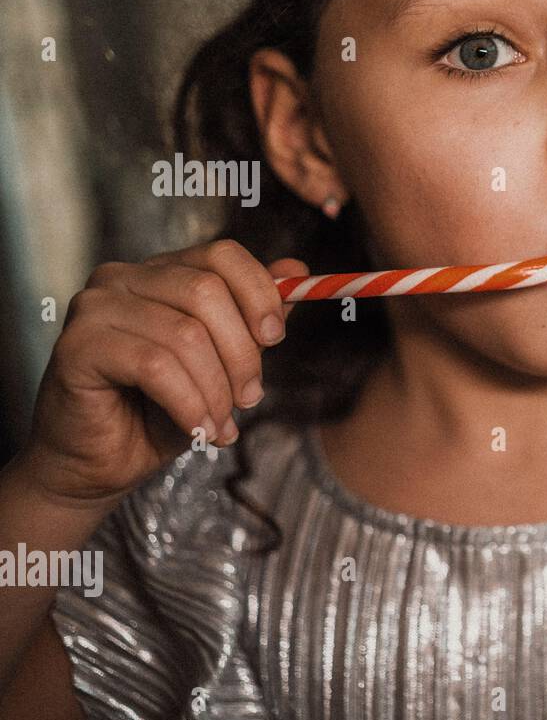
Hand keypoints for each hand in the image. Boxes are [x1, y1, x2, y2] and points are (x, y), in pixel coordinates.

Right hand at [16, 239, 307, 512]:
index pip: (222, 255)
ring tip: (222, 426)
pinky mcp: (77, 345)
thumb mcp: (222, 364)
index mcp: (160, 273)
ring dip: (216, 391)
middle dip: (242, 354)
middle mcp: (122, 278)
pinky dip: (189, 404)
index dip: (259, 294)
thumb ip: (254, 319)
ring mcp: (95, 308)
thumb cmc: (158, 412)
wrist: (100, 464)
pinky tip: (198, 430)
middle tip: (250, 399)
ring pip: (185, 334)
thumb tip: (297, 272)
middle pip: (207, 291)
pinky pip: (155, 366)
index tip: (276, 337)